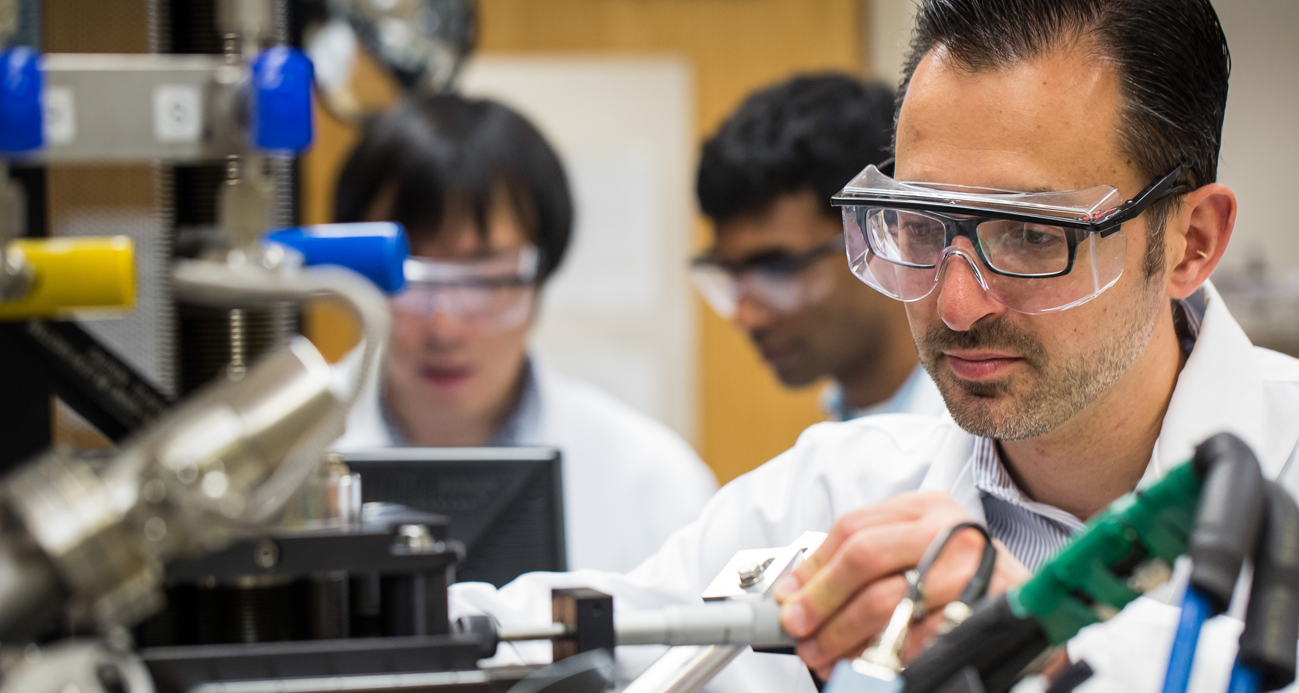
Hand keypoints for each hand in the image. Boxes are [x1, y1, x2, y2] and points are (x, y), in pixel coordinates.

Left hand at [772, 491, 1030, 679]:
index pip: (853, 528)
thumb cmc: (960, 584)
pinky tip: (868, 667)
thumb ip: (864, 566)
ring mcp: (971, 568)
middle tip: (798, 629)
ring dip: (846, 634)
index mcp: (925, 509)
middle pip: (865, 556)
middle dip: (822, 599)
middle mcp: (950, 530)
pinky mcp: (986, 609)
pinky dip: (889, 658)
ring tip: (824, 655)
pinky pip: (923, 637)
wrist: (1033, 612)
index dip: (812, 567)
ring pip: (889, 599)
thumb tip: (798, 593)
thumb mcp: (914, 556)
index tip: (787, 596)